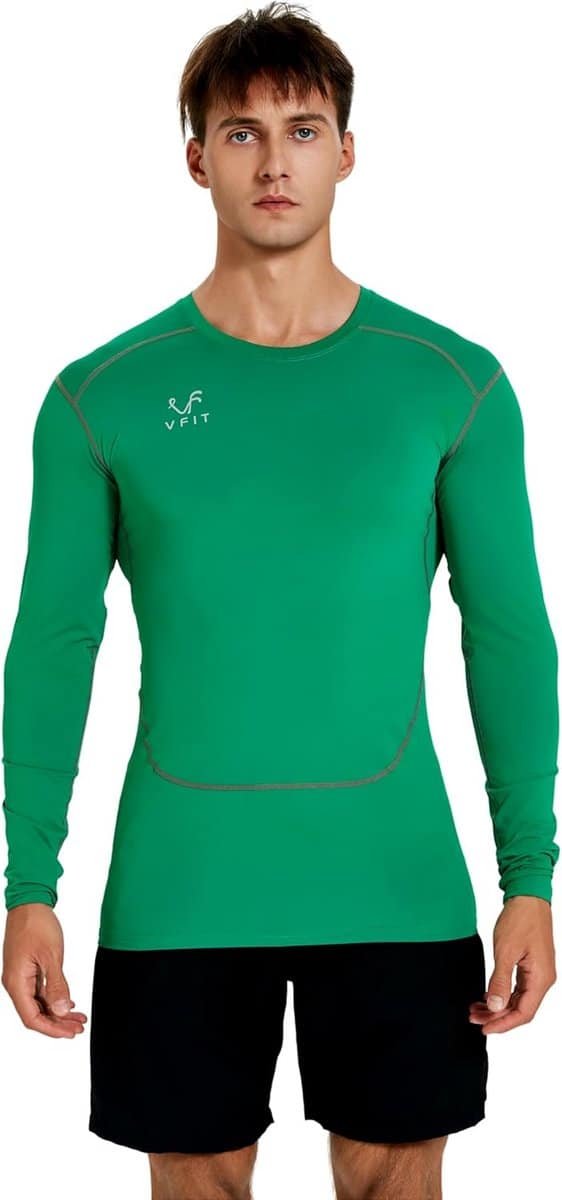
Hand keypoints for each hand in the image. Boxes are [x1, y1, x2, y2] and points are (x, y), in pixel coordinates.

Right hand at [2, 903, 87, 1037]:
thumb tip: (61, 1010)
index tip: (70, 1033)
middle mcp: (16, 983)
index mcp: (17, 982)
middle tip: (78, 1028)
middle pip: (35, 1014)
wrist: (30, 902)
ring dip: (58, 1012)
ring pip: (39, 1003)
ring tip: (78, 1018)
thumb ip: (56, 985)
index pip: (32, 1018)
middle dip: (57, 1023)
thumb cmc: (36, 924)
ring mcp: (21, 977)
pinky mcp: (27, 970)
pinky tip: (68, 1002)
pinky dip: (54, 999)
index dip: (52, 1029)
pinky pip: (40, 991)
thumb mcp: (51, 956)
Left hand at [468, 895, 556, 1033]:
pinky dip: (503, 994)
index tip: (484, 1028)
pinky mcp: (532, 965)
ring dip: (498, 1006)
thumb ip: (500, 982)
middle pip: (521, 1009)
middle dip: (497, 1016)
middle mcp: (543, 979)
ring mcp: (538, 972)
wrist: (528, 897)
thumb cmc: (520, 920)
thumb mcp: (505, 952)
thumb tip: (495, 1007)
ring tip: (476, 1008)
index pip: (523, 1013)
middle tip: (473, 1017)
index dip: (503, 1024)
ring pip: (518, 999)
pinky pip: (518, 988)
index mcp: (540, 978)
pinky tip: (487, 995)